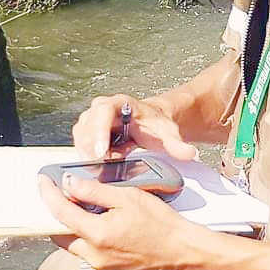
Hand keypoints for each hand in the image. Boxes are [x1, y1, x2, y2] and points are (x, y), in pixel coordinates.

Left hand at [38, 175, 206, 269]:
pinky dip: (87, 236)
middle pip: (60, 233)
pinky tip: (100, 222)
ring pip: (73, 244)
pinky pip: (88, 252)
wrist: (182, 252)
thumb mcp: (128, 197)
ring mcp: (100, 266)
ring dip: (73, 226)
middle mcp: (94, 255)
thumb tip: (69, 184)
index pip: (60, 212)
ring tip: (83, 206)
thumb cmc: (162, 225)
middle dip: (57, 213)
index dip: (48, 194)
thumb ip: (95, 191)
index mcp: (97, 234)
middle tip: (61, 194)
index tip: (43, 181)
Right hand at [72, 94, 196, 161]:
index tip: (102, 153)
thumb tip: (189, 152)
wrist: (152, 122)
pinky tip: (102, 163)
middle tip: (103, 166)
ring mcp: (92, 119)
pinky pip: (80, 144)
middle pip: (87, 127)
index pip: (103, 112)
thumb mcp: (167, 135)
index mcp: (119, 103)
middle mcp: (101, 108)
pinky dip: (88, 156)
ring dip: (90, 154)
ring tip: (106, 164)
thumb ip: (177, 145)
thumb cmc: (155, 125)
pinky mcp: (87, 131)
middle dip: (93, 149)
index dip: (100, 132)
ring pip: (81, 137)